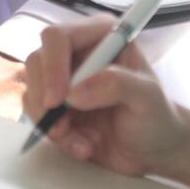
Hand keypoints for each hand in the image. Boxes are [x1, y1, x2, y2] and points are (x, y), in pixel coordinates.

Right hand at [23, 19, 186, 176]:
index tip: (58, 100)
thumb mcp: (147, 97)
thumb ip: (117, 85)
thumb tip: (74, 92)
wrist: (153, 151)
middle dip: (44, 98)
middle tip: (62, 127)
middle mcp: (77, 53)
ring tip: (85, 142)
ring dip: (51, 123)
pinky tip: (82, 145)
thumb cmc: (157, 117)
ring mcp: (63, 80)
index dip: (52, 66)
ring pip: (32, 92)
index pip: (58, 37)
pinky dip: (55, 136)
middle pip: (36, 62)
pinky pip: (36, 117)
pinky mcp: (55, 106)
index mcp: (101, 37)